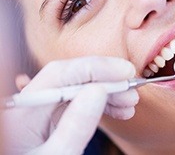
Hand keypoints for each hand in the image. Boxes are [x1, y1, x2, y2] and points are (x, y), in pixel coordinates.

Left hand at [2, 56, 138, 154]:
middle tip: (132, 90)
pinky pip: (82, 98)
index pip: (62, 72)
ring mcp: (45, 105)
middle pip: (74, 76)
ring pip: (81, 86)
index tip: (125, 71)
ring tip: (129, 101)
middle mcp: (35, 100)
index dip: (97, 67)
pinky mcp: (56, 112)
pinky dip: (103, 101)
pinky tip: (119, 108)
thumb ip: (75, 125)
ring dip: (109, 91)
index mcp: (25, 108)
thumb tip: (99, 91)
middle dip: (108, 79)